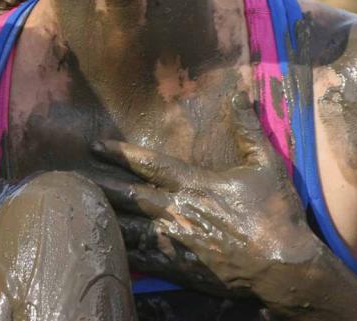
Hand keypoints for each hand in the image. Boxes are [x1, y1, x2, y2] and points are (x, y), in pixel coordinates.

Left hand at [91, 96, 324, 301]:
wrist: (286, 266)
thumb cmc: (276, 213)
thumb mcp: (265, 163)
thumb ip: (247, 127)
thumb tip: (241, 90)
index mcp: (194, 184)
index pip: (147, 164)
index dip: (119, 153)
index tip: (94, 145)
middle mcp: (178, 210)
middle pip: (128, 195)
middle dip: (100, 184)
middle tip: (70, 178)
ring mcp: (176, 241)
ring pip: (129, 227)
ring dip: (104, 216)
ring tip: (78, 209)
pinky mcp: (180, 267)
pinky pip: (142, 258)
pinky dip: (121, 249)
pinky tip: (102, 245)